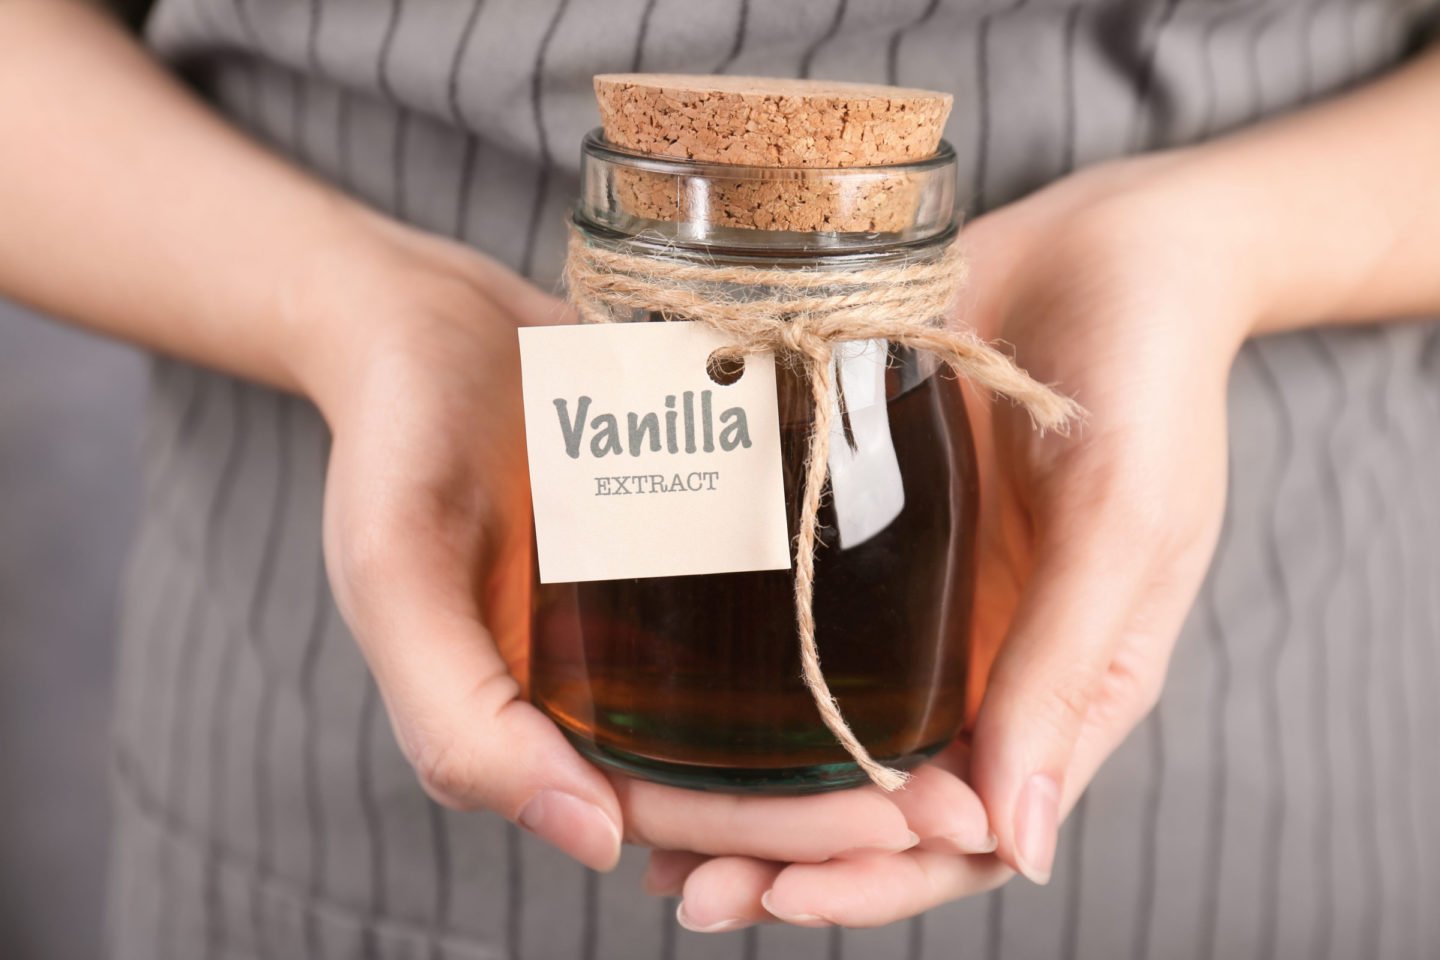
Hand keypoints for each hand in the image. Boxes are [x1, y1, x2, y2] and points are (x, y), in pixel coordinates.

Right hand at [295, 218, 994, 872]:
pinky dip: (836, 643)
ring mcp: (653, 613)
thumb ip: (459, 720)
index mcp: (541, 722)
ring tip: (968, 735)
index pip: (677, 812)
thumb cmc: (394, 441)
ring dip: (861, 735)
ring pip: (767, 709)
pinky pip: (770, 610)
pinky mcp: (690, 538)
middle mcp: (606, 684)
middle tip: (963, 802)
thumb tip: (596, 841)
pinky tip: (923, 638)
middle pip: (743, 775)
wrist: (421, 316)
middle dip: (852, 804)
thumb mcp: (395, 579)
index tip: (902, 823)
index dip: (786, 835)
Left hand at [649, 150, 1256, 927]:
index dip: (876, 881)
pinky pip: (793, 624)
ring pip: (823, 733)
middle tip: (688, 888)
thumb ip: (1069, 677)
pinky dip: (732, 677)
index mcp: (1055, 690)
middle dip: (787, 859)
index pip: (964, 834)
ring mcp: (913, 603)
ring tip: (648, 825)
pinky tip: (656, 695)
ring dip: (744, 791)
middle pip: (876, 803)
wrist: (1109, 251)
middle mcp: (976, 665)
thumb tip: (1018, 847)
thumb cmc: (1149, 386)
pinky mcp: (857, 533)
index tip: (780, 896)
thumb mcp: (1126, 528)